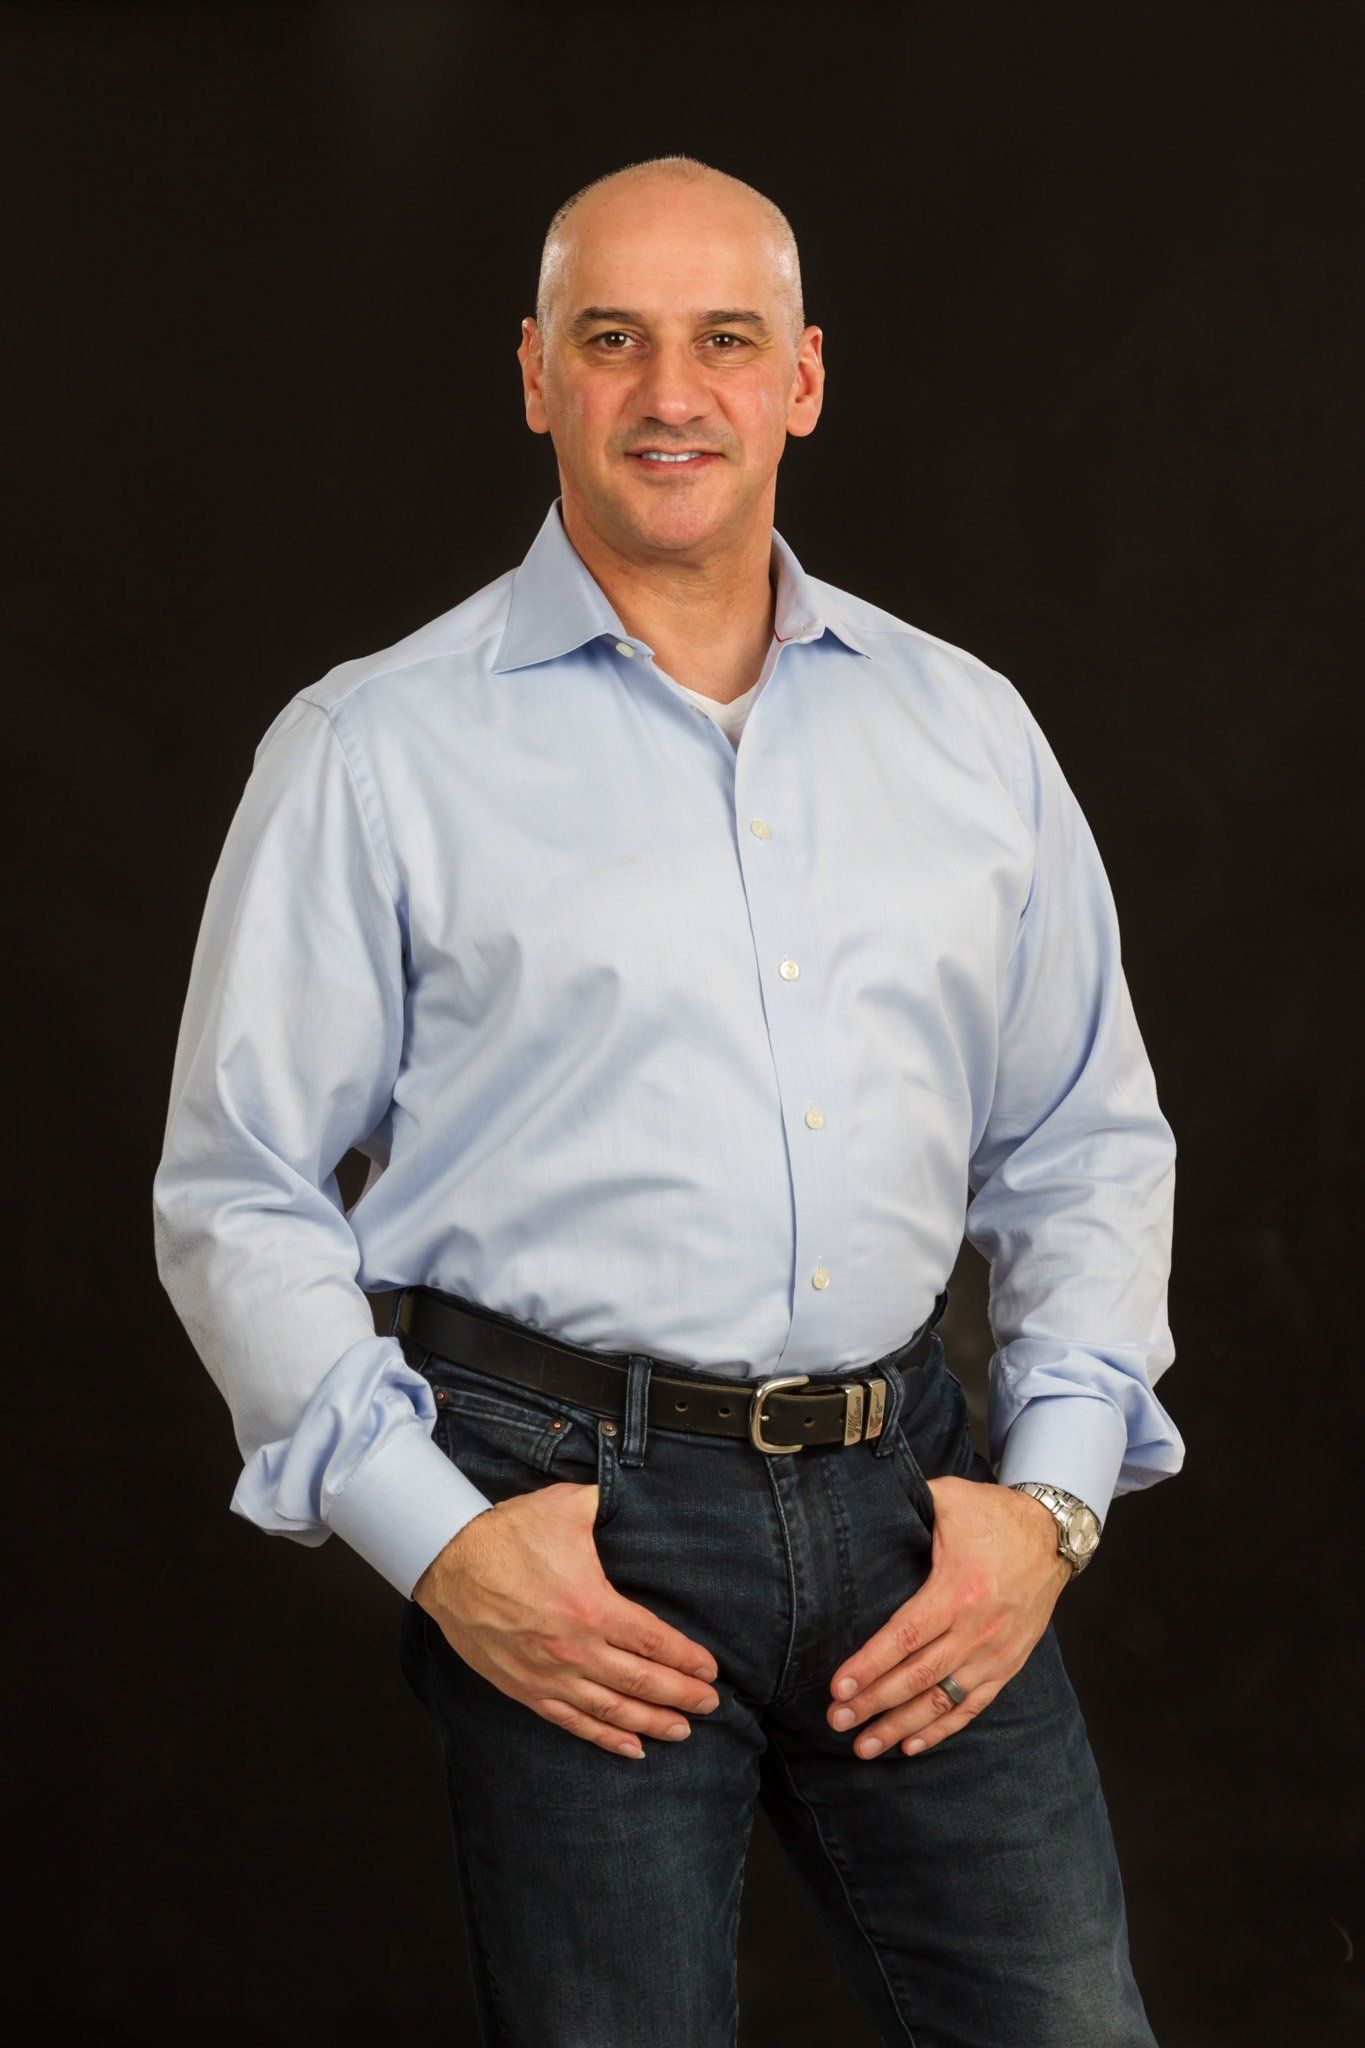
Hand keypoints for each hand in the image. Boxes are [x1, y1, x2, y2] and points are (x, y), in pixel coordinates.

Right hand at [412, 1480, 720, 1759]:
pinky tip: (631, 1748)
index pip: (654, 1642)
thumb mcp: (568, 1505)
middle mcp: (576, 1649)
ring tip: (681, 1730)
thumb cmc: (508, 1533)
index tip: (710, 1671)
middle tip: (710, 1706)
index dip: (687, 1660)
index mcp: (593, 1606)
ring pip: (613, 1711)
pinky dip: (605, 1738)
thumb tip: (634, 1492)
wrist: (449, 1561)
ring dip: (652, 1723)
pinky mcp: (526, 1689)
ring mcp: (550, 1675)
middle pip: (642, 1683)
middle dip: (682, 1697)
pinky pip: (573, 1722)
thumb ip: (607, 1503)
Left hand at [826, 1474, 1072, 1759]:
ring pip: (942, 1701)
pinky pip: (972, 1706)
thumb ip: (909, 1500)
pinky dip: (942, 1730)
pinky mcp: (1007, 1666)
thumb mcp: (951, 1498)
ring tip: (864, 1746)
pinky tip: (911, 1745)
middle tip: (836, 1720)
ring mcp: (994, 1654)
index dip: (870, 1665)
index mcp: (959, 1590)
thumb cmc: (995, 1515)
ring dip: (900, 1727)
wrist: (1054, 1536)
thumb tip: (863, 1494)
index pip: (906, 1637)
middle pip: (917, 1677)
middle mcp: (977, 1630)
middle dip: (873, 1703)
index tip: (838, 1686)